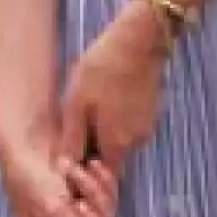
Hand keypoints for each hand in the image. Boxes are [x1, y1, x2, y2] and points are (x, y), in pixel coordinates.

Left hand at [58, 0, 168, 171]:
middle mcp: (137, 142)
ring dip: (105, 130)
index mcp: (117, 145)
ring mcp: (148, 126)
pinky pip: (130, 124)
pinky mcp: (152, 110)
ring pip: (121, 139)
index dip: (85, 170)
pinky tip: (108, 95)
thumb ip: (72, 139)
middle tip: (77, 121)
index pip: (101, 175)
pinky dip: (117, 118)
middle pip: (111, 156)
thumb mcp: (76, 104)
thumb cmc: (102, 70)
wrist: (139, 40)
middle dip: (93, 147)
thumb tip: (63, 168)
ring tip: (91, 105)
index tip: (72, 152)